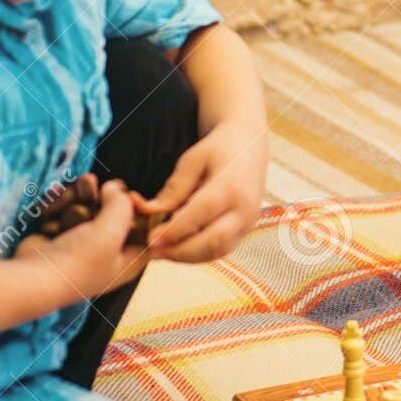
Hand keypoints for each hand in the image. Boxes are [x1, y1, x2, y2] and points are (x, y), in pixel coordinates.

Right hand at [14, 178, 148, 300]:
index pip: (144, 231)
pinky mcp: (58, 240)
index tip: (129, 194)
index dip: (140, 211)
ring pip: (85, 210)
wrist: (34, 278)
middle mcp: (107, 254)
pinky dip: (59, 207)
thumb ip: (121, 204)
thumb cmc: (80, 260)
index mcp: (129, 260)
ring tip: (76, 188)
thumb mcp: (112, 230)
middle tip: (91, 182)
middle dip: (102, 197)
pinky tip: (54, 204)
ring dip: (78, 196)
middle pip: (112, 216)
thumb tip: (115, 188)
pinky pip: (63, 214)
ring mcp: (81, 247)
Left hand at [141, 120, 267, 262]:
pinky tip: (179, 249)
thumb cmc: (219, 148)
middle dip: (181, 251)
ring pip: (218, 251)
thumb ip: (173, 189)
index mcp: (232, 186)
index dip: (175, 230)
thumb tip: (150, 213)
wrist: (250, 144)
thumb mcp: (192, 160)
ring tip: (162, 253)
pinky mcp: (247, 229)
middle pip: (214, 240)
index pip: (201, 214)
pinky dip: (200, 254)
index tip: (152, 239)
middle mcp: (245, 208)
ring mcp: (249, 221)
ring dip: (189, 257)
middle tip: (154, 252)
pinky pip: (222, 249)